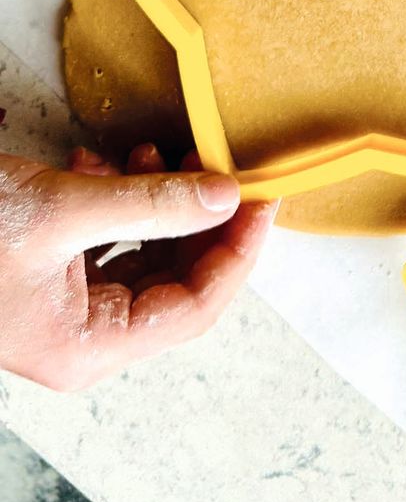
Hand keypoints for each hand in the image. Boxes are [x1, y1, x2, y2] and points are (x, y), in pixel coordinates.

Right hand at [0, 143, 273, 390]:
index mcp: (87, 347)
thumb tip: (224, 196)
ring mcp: (62, 312)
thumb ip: (149, 205)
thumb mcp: (62, 209)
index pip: (194, 308)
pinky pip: (105, 245)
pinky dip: (116, 203)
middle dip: (198, 219)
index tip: (263, 199)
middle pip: (174, 283)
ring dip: (156, 203)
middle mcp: (80, 340)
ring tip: (151, 153)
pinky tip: (100, 163)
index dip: (237, 253)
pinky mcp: (46, 279)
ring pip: (142, 258)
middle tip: (217, 164)